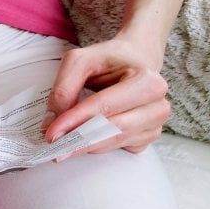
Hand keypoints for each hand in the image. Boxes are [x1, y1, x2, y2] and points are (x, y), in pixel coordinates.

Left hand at [41, 36, 169, 157]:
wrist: (135, 60)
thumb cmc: (108, 59)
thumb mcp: (80, 61)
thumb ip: (64, 88)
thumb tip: (51, 122)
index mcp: (147, 81)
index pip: (105, 106)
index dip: (76, 121)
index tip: (52, 134)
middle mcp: (158, 105)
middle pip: (112, 129)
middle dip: (79, 139)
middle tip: (52, 147)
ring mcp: (155, 124)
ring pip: (114, 142)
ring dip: (85, 146)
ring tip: (61, 147)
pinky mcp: (147, 137)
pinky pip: (119, 149)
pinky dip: (96, 147)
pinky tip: (81, 143)